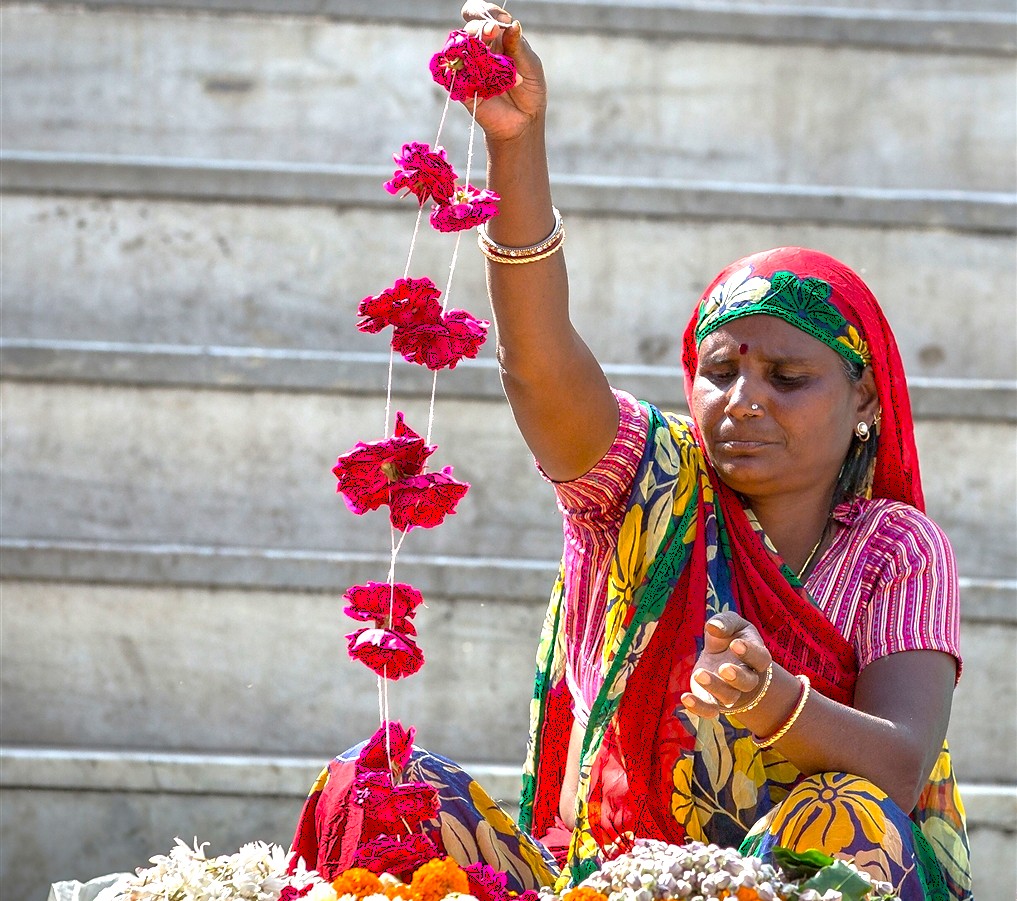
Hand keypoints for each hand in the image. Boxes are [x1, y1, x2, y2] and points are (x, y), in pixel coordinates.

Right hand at [460, 2, 546, 142]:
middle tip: (491, 31)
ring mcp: (470, 67)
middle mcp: (481, 49)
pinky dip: (458, 71)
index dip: (488, 12)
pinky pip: (454, 75)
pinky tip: (469, 72)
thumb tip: (512, 25)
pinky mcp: (463, 87)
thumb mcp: (532, 67)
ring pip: (459, 47)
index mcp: (499, 38)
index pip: (486, 15)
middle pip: (470, 27)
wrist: (523, 123)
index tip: (500, 22)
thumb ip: (520, 47)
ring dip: (468, 45)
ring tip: (483, 52)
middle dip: (479, 26)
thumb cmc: (530, 91)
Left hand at [681, 611, 772, 717]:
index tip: (735, 644)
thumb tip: (713, 626)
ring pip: (728, 697)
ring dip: (715, 687)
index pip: (760, 658)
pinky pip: (709, 710)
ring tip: (699, 674)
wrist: (721, 656)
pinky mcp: (713, 700)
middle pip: (747, 683)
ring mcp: (731, 692)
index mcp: (756, 657)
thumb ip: (725, 622)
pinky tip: (685, 698)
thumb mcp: (731, 623)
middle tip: (724, 668)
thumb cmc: (730, 637)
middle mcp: (747, 678)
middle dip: (736, 676)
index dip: (750, 652)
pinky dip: (698, 708)